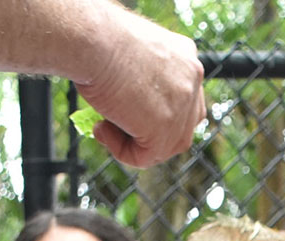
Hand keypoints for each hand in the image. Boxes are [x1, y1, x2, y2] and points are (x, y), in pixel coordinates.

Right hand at [76, 9, 205, 166]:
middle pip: (183, 128)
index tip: (130, 116)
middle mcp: (192, 78)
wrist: (93, 39)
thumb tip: (130, 112)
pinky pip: (144, 157)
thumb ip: (143, 84)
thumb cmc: (99, 40)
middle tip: (116, 127)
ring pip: (164, 147)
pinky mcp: (165, 129)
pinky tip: (101, 129)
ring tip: (104, 127)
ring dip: (133, 145)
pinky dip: (120, 150)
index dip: (160, 116)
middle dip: (151, 137)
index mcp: (186, 57)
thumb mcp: (130, 58)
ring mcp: (182, 105)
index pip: (186, 101)